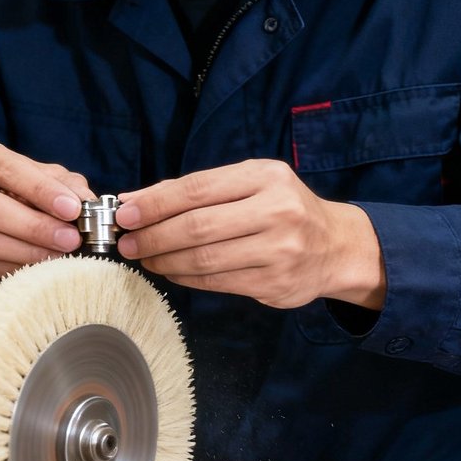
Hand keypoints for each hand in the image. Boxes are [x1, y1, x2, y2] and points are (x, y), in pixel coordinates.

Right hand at [0, 141, 94, 286]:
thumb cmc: (14, 192)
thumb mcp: (40, 179)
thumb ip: (64, 185)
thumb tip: (87, 202)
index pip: (8, 169)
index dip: (42, 191)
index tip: (72, 209)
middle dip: (37, 227)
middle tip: (70, 240)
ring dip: (28, 253)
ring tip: (59, 257)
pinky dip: (14, 268)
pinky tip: (37, 269)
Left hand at [115, 160, 385, 310]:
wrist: (336, 247)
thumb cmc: (283, 209)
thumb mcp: (250, 183)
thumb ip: (196, 190)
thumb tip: (135, 200)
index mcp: (266, 177)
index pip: (198, 189)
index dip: (155, 203)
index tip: (125, 214)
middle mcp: (277, 211)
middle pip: (198, 227)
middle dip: (154, 236)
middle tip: (127, 243)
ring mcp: (279, 250)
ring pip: (205, 259)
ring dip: (165, 261)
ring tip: (145, 258)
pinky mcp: (276, 283)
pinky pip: (218, 282)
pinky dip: (186, 278)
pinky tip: (171, 272)